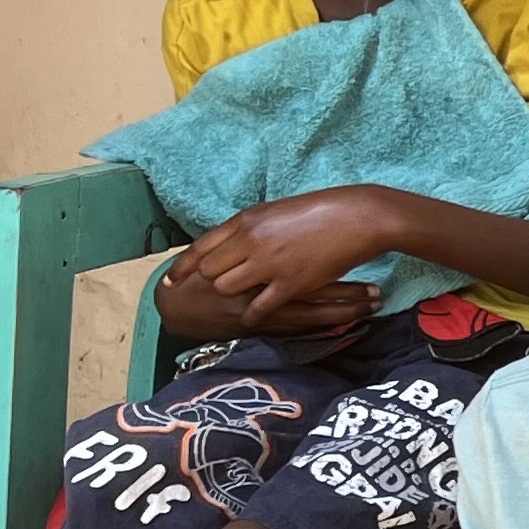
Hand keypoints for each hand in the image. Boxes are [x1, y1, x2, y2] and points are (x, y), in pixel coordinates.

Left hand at [167, 187, 396, 336]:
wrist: (358, 216)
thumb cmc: (323, 210)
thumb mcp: (277, 211)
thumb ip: (252, 228)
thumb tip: (236, 243)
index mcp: (246, 220)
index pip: (200, 247)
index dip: (182, 268)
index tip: (170, 282)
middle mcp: (250, 241)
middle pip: (209, 271)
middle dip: (214, 281)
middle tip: (223, 288)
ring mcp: (268, 263)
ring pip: (227, 288)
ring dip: (235, 296)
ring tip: (245, 298)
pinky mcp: (289, 283)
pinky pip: (258, 307)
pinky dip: (252, 316)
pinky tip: (254, 318)